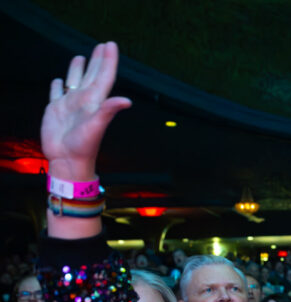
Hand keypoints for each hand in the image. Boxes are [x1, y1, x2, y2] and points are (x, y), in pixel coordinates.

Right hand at [42, 42, 130, 179]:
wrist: (67, 160)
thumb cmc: (83, 146)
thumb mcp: (97, 127)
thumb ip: (109, 111)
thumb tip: (127, 101)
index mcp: (95, 101)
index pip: (104, 76)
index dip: (108, 60)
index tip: (110, 44)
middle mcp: (84, 101)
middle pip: (92, 75)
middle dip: (98, 60)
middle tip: (102, 45)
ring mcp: (69, 105)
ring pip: (75, 81)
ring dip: (78, 69)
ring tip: (81, 57)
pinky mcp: (55, 110)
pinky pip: (56, 93)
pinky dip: (57, 85)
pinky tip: (59, 80)